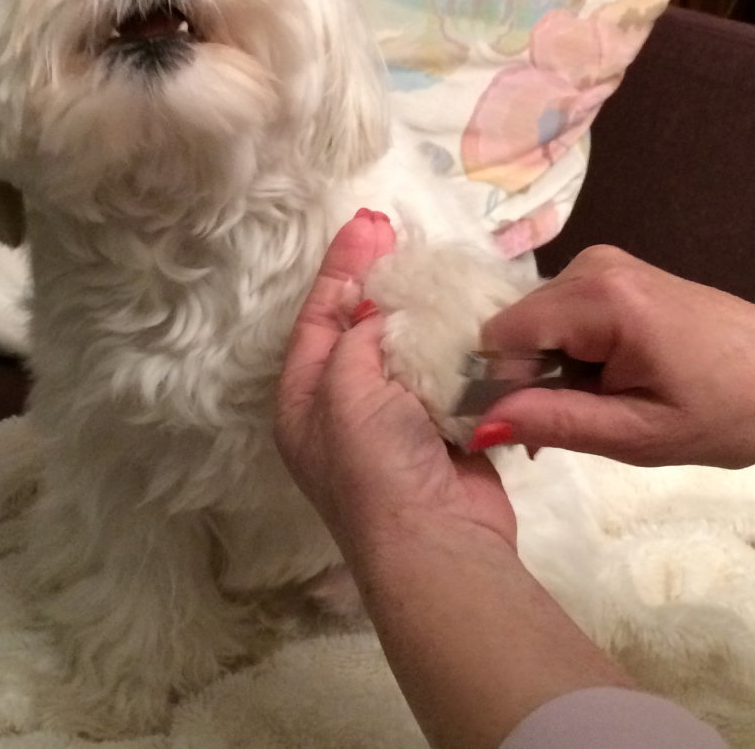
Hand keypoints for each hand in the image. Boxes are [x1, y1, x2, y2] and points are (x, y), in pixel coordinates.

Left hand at [276, 211, 515, 565]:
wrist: (435, 545)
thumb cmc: (374, 463)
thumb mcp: (344, 389)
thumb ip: (358, 338)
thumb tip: (380, 316)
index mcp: (304, 397)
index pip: (319, 316)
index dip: (341, 269)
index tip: (366, 224)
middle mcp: (342, 406)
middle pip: (359, 327)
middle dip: (378, 282)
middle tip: (396, 230)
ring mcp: (393, 418)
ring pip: (404, 346)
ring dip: (419, 309)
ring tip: (432, 261)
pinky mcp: (441, 427)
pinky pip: (443, 372)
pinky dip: (452, 342)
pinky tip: (464, 309)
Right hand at [479, 245, 754, 467]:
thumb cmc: (725, 411)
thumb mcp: (638, 434)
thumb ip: (554, 422)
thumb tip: (478, 426)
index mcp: (600, 298)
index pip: (501, 334)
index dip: (501, 381)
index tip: (531, 422)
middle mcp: (591, 265)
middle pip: (515, 325)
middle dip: (527, 376)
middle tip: (571, 422)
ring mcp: (600, 261)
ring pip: (531, 320)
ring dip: (546, 365)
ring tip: (595, 400)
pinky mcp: (608, 269)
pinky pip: (555, 311)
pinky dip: (564, 349)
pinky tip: (601, 375)